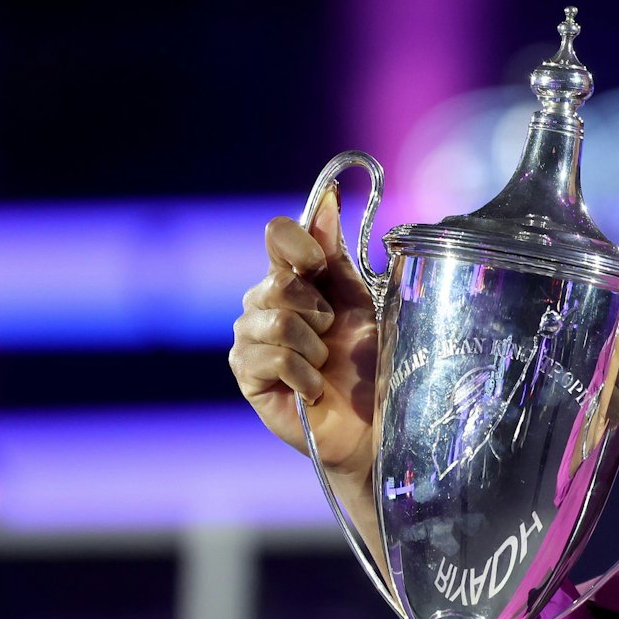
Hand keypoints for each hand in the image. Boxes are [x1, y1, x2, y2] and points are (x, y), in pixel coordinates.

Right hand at [228, 188, 379, 480]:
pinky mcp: (246, 374)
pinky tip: (314, 388)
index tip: (320, 262)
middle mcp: (264, 302)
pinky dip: (304, 374)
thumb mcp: (360, 301)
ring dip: (313, 346)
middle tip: (333, 335)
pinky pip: (271, 358)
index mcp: (295, 278)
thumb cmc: (370, 361)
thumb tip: (328, 197)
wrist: (372, 421)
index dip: (300, 243)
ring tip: (325, 364)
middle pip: (278, 281)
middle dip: (319, 310)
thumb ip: (336, 254)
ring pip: (275, 321)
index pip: (279, 236)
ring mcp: (250, 338)